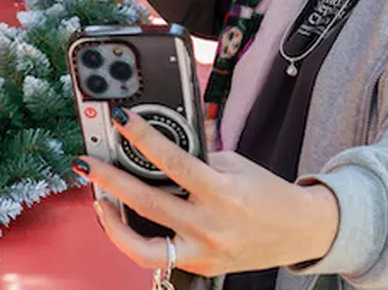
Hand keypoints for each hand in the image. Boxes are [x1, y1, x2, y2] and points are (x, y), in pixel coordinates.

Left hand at [74, 107, 338, 276]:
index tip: (121, 121)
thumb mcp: (235, 165)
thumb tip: (157, 146)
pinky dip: (132, 241)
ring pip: (142, 246)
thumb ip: (197, 157)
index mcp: (223, 192)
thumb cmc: (267, 193)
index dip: (143, 138)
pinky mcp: (199, 265)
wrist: (300, 231)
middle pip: (147, 203)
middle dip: (110, 181)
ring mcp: (203, 251)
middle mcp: (210, 225)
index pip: (173, 162)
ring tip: (97, 200)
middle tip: (87, 164)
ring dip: (111, 222)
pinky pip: (156, 257)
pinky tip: (120, 223)